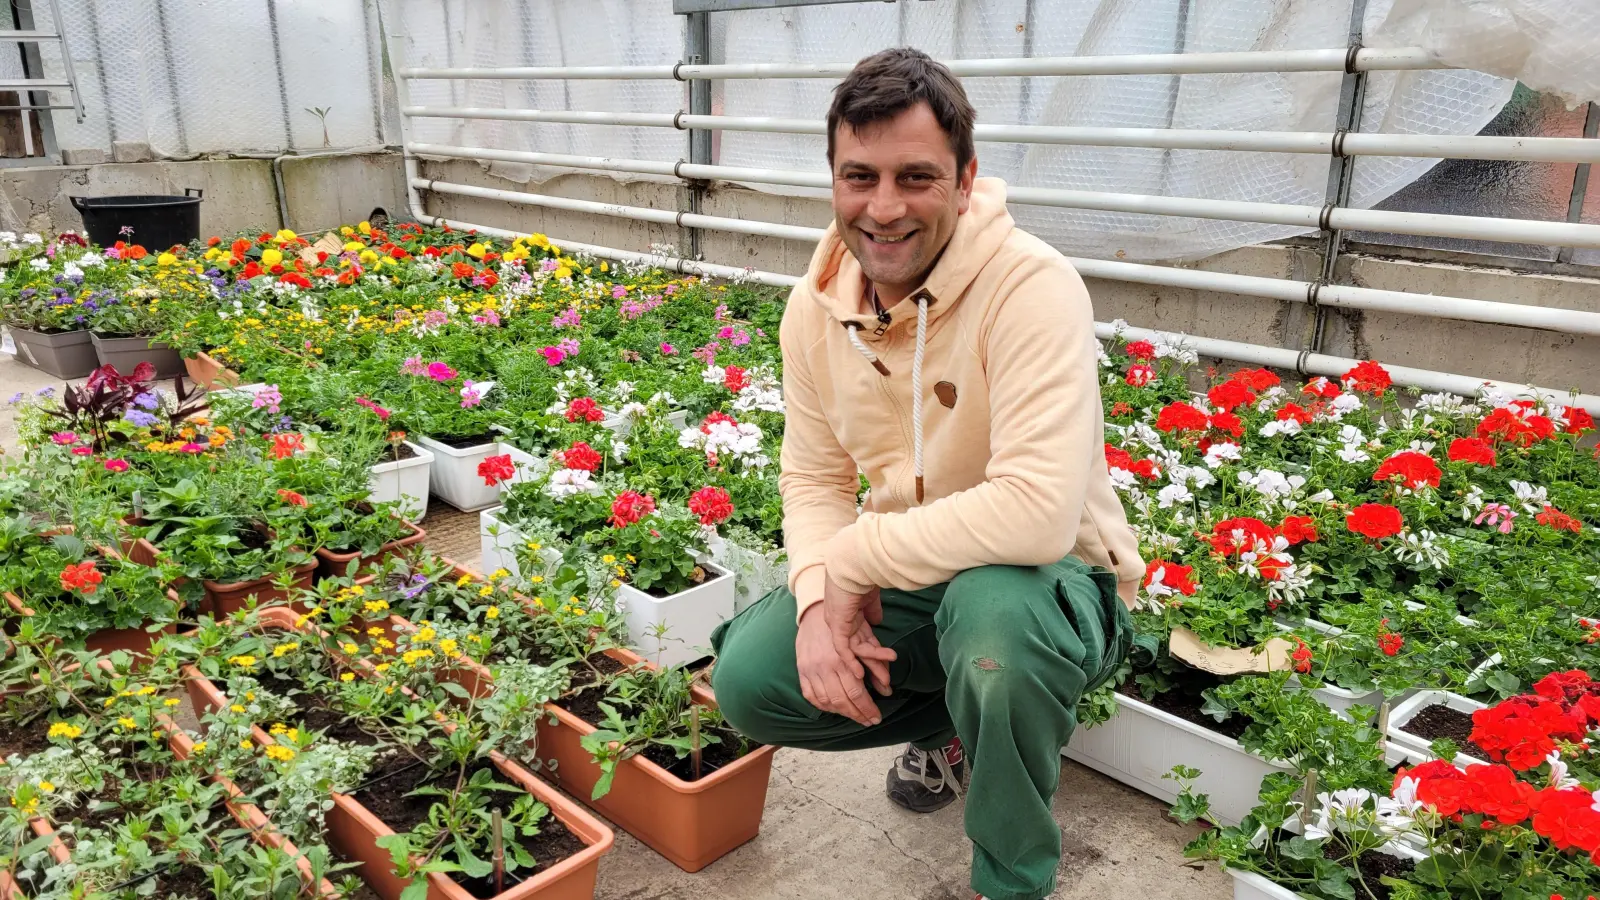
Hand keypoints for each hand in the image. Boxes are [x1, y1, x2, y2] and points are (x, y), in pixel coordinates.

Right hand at [796, 600, 890, 725]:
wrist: (814, 613)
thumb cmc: (841, 627)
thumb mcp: (861, 642)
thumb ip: (873, 665)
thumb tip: (886, 688)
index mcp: (842, 659)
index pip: (857, 692)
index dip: (868, 708)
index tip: (877, 717)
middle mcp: (826, 666)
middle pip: (843, 700)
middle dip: (858, 714)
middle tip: (869, 721)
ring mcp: (811, 670)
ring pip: (827, 701)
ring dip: (843, 713)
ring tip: (855, 717)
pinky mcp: (801, 671)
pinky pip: (811, 696)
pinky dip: (823, 707)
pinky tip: (835, 709)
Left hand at [823, 576, 895, 697]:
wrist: (855, 564)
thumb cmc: (864, 575)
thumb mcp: (870, 597)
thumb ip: (873, 611)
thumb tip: (877, 622)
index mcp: (850, 617)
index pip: (865, 642)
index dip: (877, 657)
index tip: (888, 670)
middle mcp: (843, 624)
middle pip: (861, 652)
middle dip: (875, 671)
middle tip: (886, 687)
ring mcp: (839, 625)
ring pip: (856, 653)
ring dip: (872, 667)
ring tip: (886, 681)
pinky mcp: (838, 625)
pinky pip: (843, 649)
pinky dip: (851, 661)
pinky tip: (859, 675)